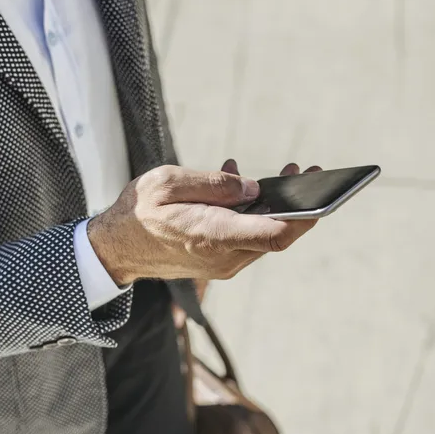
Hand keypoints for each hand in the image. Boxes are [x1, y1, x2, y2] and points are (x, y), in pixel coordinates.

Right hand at [87, 162, 318, 285]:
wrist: (116, 248)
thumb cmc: (138, 212)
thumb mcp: (169, 182)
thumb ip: (213, 184)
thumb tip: (252, 187)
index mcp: (213, 235)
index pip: (275, 234)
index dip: (303, 216)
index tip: (318, 193)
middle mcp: (225, 256)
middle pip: (277, 234)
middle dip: (295, 203)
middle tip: (303, 171)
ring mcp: (224, 262)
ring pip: (264, 236)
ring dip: (276, 206)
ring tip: (281, 175)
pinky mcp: (220, 260)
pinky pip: (247, 237)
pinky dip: (254, 214)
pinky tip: (244, 189)